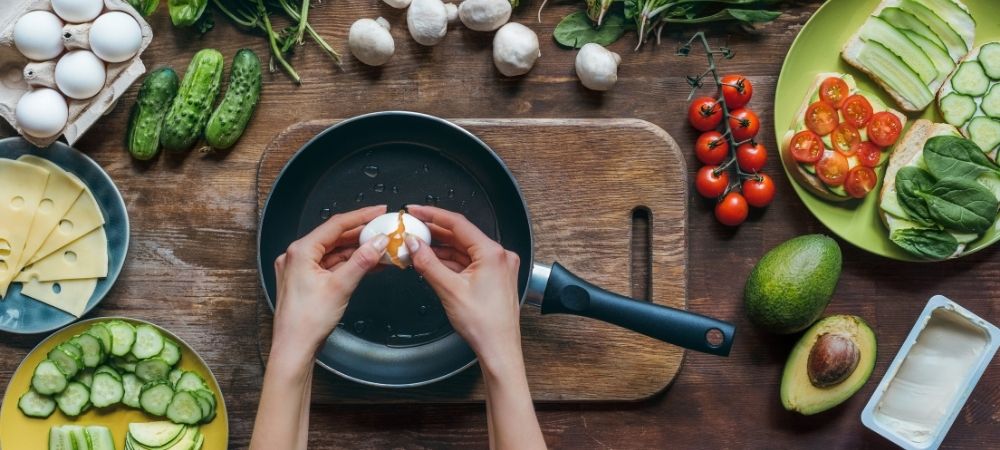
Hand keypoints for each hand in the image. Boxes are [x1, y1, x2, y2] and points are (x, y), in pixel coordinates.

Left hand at [272, 205, 388, 354]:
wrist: (295, 349)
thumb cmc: (307, 322)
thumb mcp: (341, 286)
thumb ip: (362, 261)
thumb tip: (378, 243)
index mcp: (301, 251)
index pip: (336, 225)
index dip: (361, 216)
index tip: (379, 211)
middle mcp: (297, 256)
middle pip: (335, 237)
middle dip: (361, 234)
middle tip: (384, 229)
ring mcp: (301, 269)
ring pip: (334, 252)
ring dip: (357, 250)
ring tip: (382, 247)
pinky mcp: (306, 282)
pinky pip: (331, 266)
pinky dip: (349, 264)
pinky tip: (368, 263)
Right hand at [405, 205, 522, 365]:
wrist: (499, 349)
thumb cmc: (484, 325)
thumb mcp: (449, 290)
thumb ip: (428, 263)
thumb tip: (413, 244)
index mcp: (492, 253)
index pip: (458, 224)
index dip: (433, 215)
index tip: (415, 210)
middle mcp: (499, 256)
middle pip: (461, 235)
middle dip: (434, 232)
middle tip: (412, 226)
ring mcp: (497, 267)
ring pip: (463, 249)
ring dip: (440, 247)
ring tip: (417, 244)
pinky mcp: (493, 278)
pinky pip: (468, 262)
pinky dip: (450, 261)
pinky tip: (432, 260)